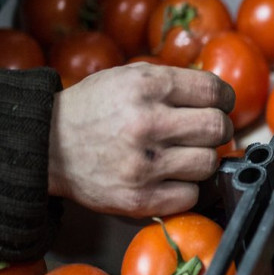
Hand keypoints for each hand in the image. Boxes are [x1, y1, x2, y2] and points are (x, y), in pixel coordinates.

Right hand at [48, 63, 235, 217]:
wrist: (47, 146)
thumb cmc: (95, 109)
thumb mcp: (129, 77)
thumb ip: (173, 81)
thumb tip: (219, 96)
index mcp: (147, 87)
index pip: (214, 91)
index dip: (224, 100)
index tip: (220, 106)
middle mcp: (147, 123)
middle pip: (218, 128)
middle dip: (218, 130)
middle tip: (204, 133)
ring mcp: (144, 164)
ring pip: (208, 163)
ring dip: (201, 160)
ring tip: (182, 156)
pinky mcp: (139, 198)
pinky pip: (191, 195)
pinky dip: (186, 188)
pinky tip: (170, 178)